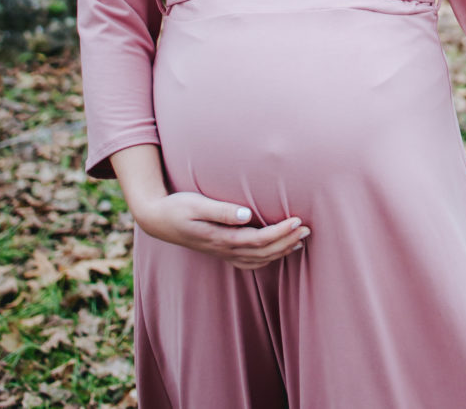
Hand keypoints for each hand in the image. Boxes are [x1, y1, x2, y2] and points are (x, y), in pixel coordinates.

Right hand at [131, 192, 309, 269]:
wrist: (157, 220)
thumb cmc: (177, 207)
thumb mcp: (195, 204)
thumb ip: (221, 210)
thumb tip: (246, 215)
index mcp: (221, 238)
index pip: (259, 240)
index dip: (281, 232)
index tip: (298, 220)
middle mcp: (224, 249)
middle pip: (263, 252)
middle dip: (287, 242)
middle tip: (307, 228)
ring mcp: (223, 253)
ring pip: (259, 259)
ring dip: (281, 251)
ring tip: (300, 239)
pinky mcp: (222, 251)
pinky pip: (250, 261)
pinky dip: (267, 258)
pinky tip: (278, 249)